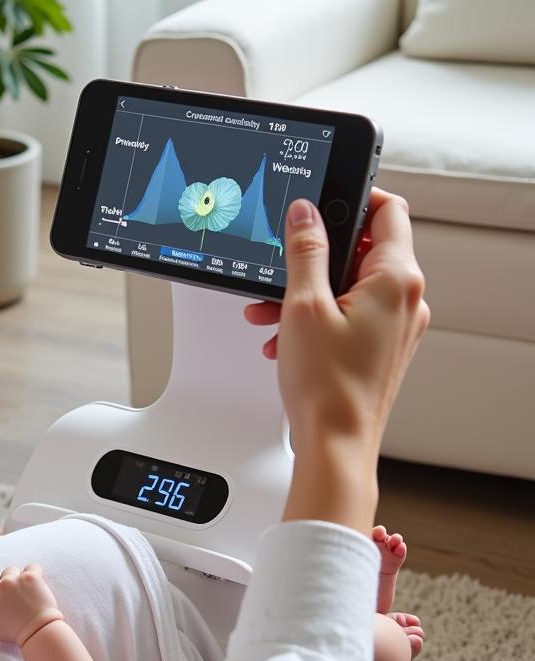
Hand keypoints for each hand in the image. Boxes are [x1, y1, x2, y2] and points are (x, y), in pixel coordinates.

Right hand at [0, 564, 62, 645]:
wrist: (40, 629)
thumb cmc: (18, 633)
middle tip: (6, 594)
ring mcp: (14, 581)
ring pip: (8, 570)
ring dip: (14, 577)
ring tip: (23, 590)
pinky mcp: (30, 577)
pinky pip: (30, 566)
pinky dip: (33, 573)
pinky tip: (35, 583)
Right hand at [244, 189, 429, 452]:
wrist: (335, 445)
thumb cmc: (328, 387)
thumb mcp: (304, 306)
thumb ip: (305, 251)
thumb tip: (305, 214)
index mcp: (397, 279)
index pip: (387, 209)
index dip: (352, 197)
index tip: (320, 202)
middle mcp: (406, 300)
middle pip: (364, 249)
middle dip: (316, 257)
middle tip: (283, 268)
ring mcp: (397, 326)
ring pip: (352, 286)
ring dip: (309, 291)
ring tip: (273, 311)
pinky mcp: (383, 348)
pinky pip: (352, 315)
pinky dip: (319, 317)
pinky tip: (286, 335)